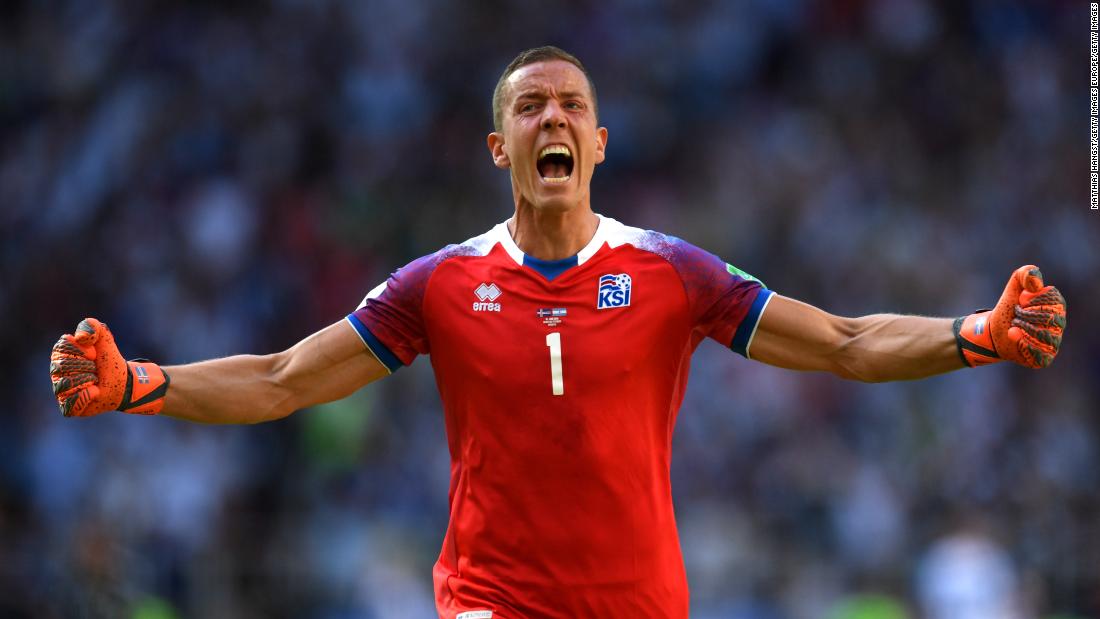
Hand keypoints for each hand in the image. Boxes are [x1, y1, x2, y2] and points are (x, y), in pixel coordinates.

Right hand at [49, 318, 168, 416]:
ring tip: (95, 381)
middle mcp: (56, 372)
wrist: (123, 383)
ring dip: (88, 380)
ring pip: (67, 384)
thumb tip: (79, 336)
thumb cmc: (109, 361)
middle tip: (96, 370)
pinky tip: (95, 392)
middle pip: (63, 366)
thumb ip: (93, 327)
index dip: (82, 350)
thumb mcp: (105, 339)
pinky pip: (70, 402)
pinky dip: (87, 396)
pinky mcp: (67, 407)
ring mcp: (60, 390)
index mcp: (61, 354)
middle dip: (87, 366)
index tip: (94, 354)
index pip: (62, 347)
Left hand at [954, 265, 1066, 367]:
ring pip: (1044, 336)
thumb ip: (1025, 274)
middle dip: (1025, 315)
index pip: (1053, 299)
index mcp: (1056, 306)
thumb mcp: (1014, 286)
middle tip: (1016, 315)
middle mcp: (1059, 325)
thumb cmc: (1008, 308)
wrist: (992, 331)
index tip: (1021, 301)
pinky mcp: (1044, 358)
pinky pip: (1040, 354)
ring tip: (1013, 327)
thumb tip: (1037, 284)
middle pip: (1048, 318)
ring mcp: (1053, 342)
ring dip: (1022, 329)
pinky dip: (1023, 345)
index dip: (1032, 300)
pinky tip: (1013, 336)